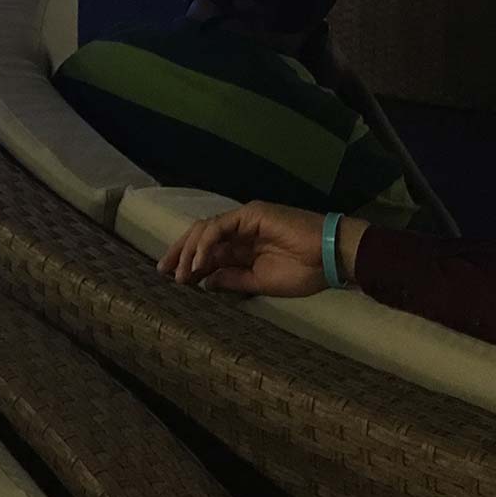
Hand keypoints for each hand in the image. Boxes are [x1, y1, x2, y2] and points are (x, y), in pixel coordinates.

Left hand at [159, 201, 348, 298]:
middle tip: (164, 272)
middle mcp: (240, 230)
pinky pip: (220, 226)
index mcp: (243, 247)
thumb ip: (233, 280)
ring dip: (189, 250)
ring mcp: (245, 220)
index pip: (207, 251)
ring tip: (181, 273)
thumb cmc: (304, 272)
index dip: (188, 264)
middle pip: (200, 236)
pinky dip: (205, 243)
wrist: (331, 257)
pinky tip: (198, 262)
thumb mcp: (261, 282)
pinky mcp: (251, 214)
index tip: (173, 280)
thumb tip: (204, 282)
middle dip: (179, 253)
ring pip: (205, 229)